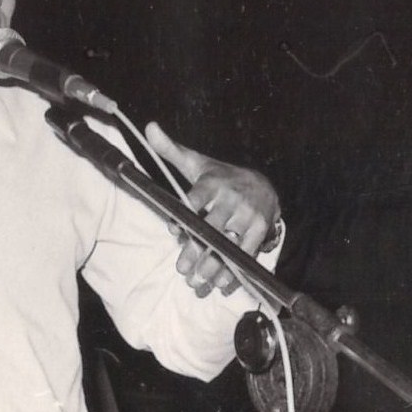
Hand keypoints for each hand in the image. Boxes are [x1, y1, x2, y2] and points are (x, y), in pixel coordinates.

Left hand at [146, 124, 279, 296]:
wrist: (262, 185)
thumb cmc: (220, 177)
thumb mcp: (196, 163)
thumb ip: (171, 150)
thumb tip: (149, 128)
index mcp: (213, 182)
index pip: (197, 199)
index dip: (185, 216)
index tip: (173, 230)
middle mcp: (232, 198)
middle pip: (211, 228)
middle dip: (196, 251)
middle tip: (182, 270)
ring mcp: (247, 215)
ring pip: (228, 244)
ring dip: (213, 267)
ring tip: (196, 282)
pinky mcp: (259, 230)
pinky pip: (245, 253)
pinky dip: (233, 270)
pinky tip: (220, 283)